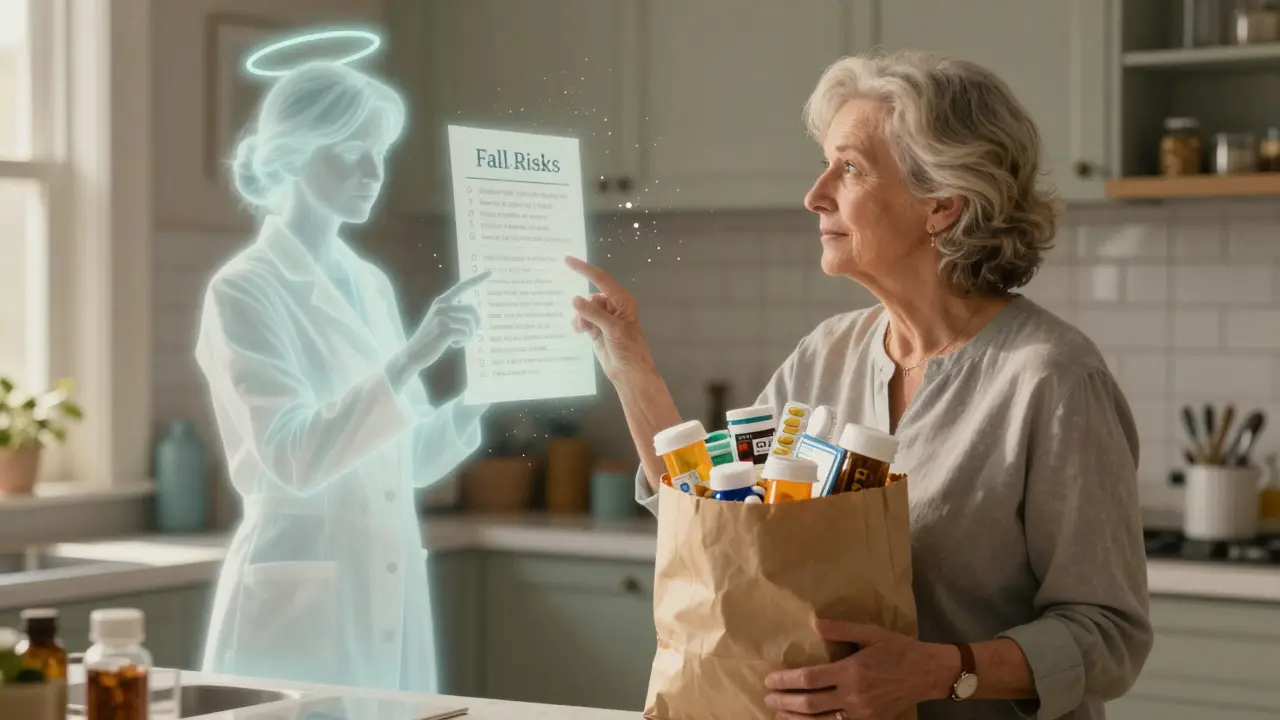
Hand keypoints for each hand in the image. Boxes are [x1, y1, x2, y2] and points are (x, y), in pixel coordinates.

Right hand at [395, 272, 490, 384]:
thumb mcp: (441, 322)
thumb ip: (455, 314)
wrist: (414, 354)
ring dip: (468, 336)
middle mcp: (441, 306)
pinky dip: (463, 342)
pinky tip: (452, 345)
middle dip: (475, 325)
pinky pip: (466, 334)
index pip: (461, 287)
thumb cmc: (431, 340)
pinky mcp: (444, 329)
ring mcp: (442, 316)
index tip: (490, 272)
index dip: (476, 280)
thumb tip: (475, 315)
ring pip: (470, 324)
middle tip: (468, 336)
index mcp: (441, 302)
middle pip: (472, 310)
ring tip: (457, 341)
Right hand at [564, 255, 655, 381]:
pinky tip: (581, 332)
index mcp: (622, 300)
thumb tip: (575, 299)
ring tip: (584, 329)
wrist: (629, 372)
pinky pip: (582, 320)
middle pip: (590, 297)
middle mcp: (612, 306)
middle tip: (582, 319)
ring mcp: (603, 318)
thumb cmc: (628, 349)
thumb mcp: (612, 329)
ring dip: (580, 318)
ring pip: (584, 309)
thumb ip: (593, 313)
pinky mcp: (596, 329)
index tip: (567, 260)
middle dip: (582, 305)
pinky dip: (579, 324)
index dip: (585, 269)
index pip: (601, 279)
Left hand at [763, 620, 956, 718]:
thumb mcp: (871, 632)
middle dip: (784, 701)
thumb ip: (841, 629)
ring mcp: (861, 713)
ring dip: (795, 718)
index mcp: (852, 671)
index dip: (786, 680)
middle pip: (810, 703)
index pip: (810, 679)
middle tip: (767, 697)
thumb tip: (814, 623)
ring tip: (778, 713)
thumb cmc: (899, 649)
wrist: (928, 673)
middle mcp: (854, 695)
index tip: (769, 679)